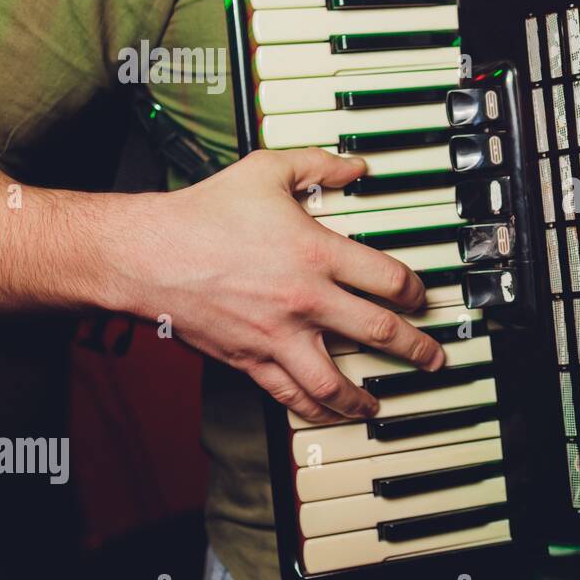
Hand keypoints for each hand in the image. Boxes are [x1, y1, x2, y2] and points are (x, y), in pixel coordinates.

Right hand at [122, 148, 443, 423]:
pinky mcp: (249, 358)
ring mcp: (278, 335)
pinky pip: (290, 395)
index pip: (389, 279)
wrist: (145, 254)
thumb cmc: (203, 213)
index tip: (422, 298)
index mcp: (316, 254)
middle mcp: (305, 300)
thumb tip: (356, 166)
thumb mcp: (266, 170)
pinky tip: (330, 413)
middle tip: (434, 358)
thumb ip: (318, 165)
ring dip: (367, 396)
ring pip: (336, 381)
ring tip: (383, 402)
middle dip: (416, 349)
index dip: (416, 291)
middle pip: (379, 333)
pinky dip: (315, 409)